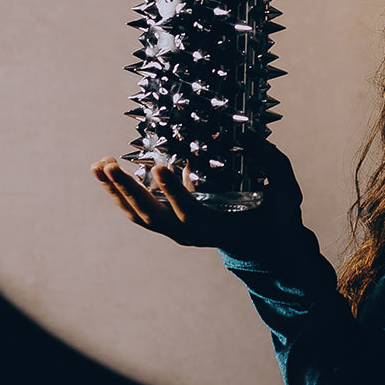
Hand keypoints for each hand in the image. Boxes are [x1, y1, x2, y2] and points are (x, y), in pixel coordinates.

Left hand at [91, 140, 303, 254]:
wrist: (266, 247)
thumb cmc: (276, 218)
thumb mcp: (286, 194)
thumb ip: (274, 165)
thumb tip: (253, 137)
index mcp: (216, 229)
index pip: (190, 211)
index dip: (174, 191)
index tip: (160, 165)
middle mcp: (190, 234)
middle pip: (151, 216)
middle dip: (128, 190)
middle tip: (109, 164)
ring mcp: (176, 231)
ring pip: (138, 215)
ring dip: (116, 191)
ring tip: (99, 164)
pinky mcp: (169, 223)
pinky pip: (137, 211)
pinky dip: (120, 193)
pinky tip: (107, 171)